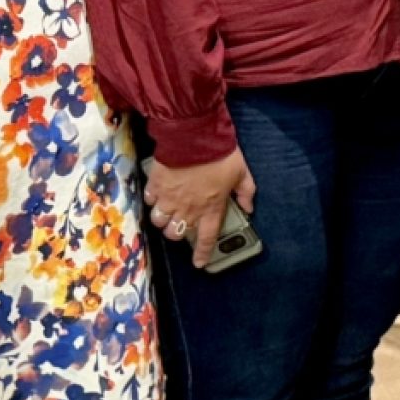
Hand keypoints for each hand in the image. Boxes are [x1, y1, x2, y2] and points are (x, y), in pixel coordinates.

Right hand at [144, 148, 255, 268]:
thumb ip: (246, 192)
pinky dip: (152, 200)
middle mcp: (188, 209)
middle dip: (176, 231)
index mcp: (211, 208)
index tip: (199, 263)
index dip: (202, 253)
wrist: (194, 136)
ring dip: (163, 219)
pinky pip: (149, 201)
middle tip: (180, 222)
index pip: (206, 238)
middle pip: (175, 234)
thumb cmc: (220, 154)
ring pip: (159, 221)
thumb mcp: (242, 173)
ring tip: (166, 211)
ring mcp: (170, 199)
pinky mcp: (156, 186)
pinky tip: (157, 194)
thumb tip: (249, 208)